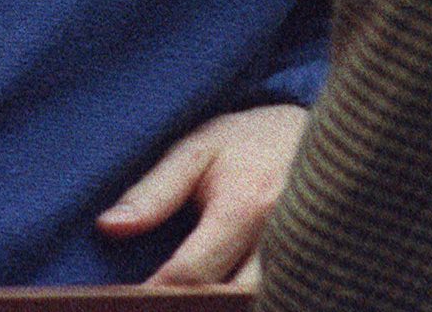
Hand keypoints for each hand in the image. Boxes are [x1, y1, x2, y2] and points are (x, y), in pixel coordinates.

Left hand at [95, 102, 308, 286]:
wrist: (323, 136)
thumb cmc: (246, 143)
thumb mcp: (194, 151)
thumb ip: (153, 193)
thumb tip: (108, 227)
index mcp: (245, 207)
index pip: (193, 274)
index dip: (156, 294)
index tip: (128, 301)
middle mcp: (282, 239)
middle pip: (231, 301)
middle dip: (191, 308)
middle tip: (155, 306)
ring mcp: (306, 259)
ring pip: (263, 303)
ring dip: (223, 306)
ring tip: (186, 301)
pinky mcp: (315, 270)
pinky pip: (284, 297)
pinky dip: (249, 302)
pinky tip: (221, 298)